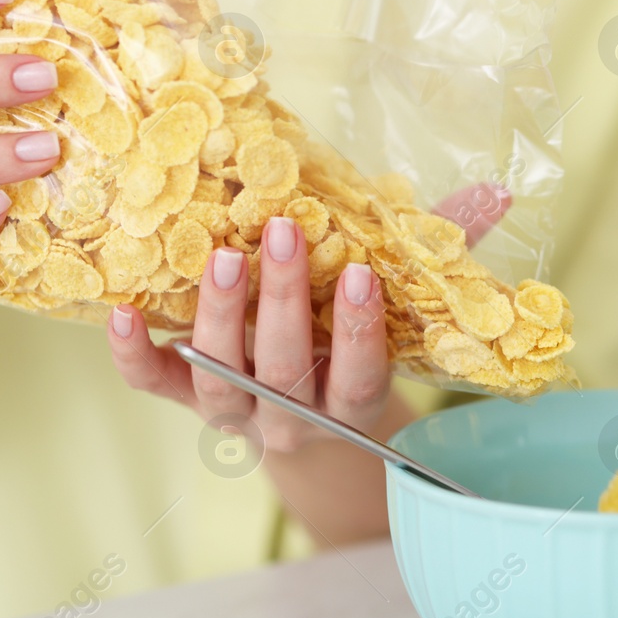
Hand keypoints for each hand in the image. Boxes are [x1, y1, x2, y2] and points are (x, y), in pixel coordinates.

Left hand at [107, 184, 510, 451]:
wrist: (309, 426)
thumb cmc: (358, 347)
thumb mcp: (405, 310)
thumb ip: (443, 250)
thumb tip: (496, 191)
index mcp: (350, 401)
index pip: (358, 377)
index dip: (358, 331)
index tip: (361, 273)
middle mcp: (291, 417)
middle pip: (286, 371)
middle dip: (284, 305)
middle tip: (282, 236)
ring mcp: (235, 410)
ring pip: (221, 380)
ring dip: (220, 321)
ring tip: (223, 258)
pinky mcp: (185, 397)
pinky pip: (154, 385)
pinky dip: (135, 354)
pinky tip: (121, 310)